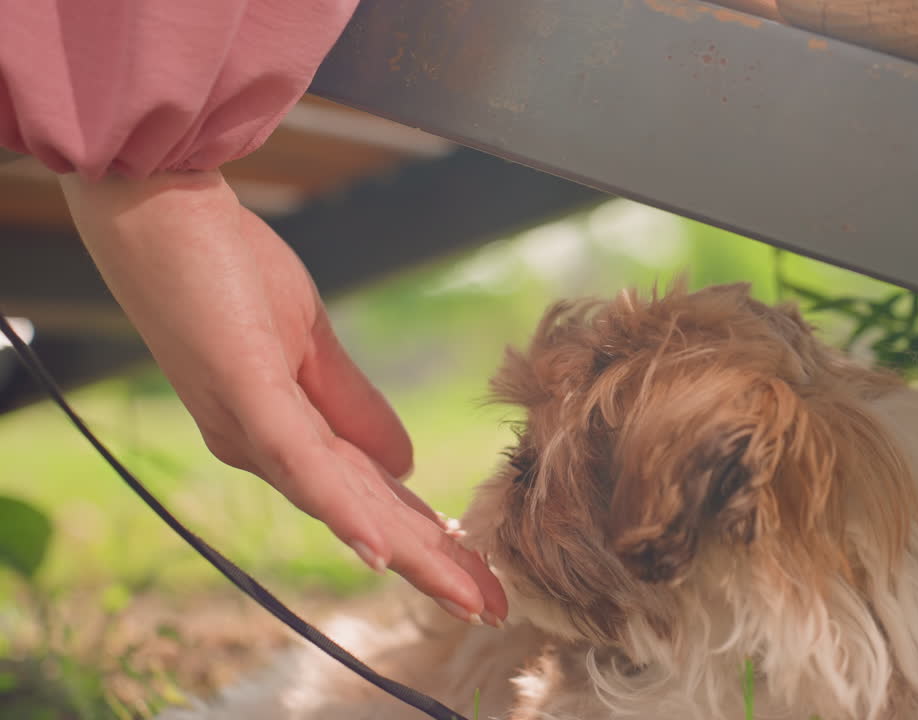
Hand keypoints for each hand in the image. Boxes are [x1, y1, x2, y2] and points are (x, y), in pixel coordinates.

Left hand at [59, 170, 506, 626]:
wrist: (152, 208)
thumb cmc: (223, 268)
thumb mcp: (309, 340)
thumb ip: (354, 406)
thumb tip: (404, 466)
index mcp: (282, 433)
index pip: (369, 496)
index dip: (425, 536)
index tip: (477, 570)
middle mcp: (264, 447)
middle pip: (366, 515)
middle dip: (434, 563)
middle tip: (493, 606)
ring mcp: (254, 424)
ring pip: (345, 501)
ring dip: (409, 553)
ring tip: (463, 592)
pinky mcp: (248, 390)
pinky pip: (303, 459)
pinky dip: (344, 508)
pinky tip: (380, 549)